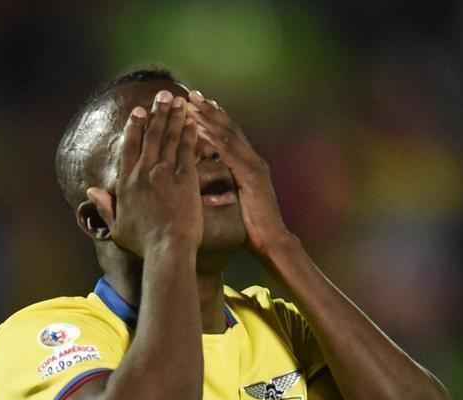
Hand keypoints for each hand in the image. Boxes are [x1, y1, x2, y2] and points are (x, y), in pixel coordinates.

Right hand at [86, 90, 201, 258]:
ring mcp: (166, 173)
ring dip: (173, 117)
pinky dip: (188, 133)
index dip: (134, 127)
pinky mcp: (186, 178)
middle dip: (157, 113)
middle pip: (150, 135)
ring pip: (168, 137)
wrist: (167, 249)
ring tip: (178, 100)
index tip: (138, 112)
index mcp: (126, 183)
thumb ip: (105, 206)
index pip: (129, 147)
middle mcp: (144, 172)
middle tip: (162, 96)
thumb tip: (91, 191)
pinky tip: (191, 120)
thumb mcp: (117, 227)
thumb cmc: (142, 244)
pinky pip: (186, 149)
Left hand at [186, 91, 293, 256]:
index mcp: (247, 165)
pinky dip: (215, 139)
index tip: (195, 104)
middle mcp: (252, 159)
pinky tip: (201, 129)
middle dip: (210, 111)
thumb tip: (199, 176)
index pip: (228, 136)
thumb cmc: (249, 227)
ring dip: (211, 118)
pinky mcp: (252, 176)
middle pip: (228, 129)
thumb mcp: (232, 200)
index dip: (212, 119)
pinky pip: (230, 154)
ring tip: (194, 103)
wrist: (271, 242)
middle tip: (192, 94)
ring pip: (229, 136)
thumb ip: (220, 184)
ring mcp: (254, 166)